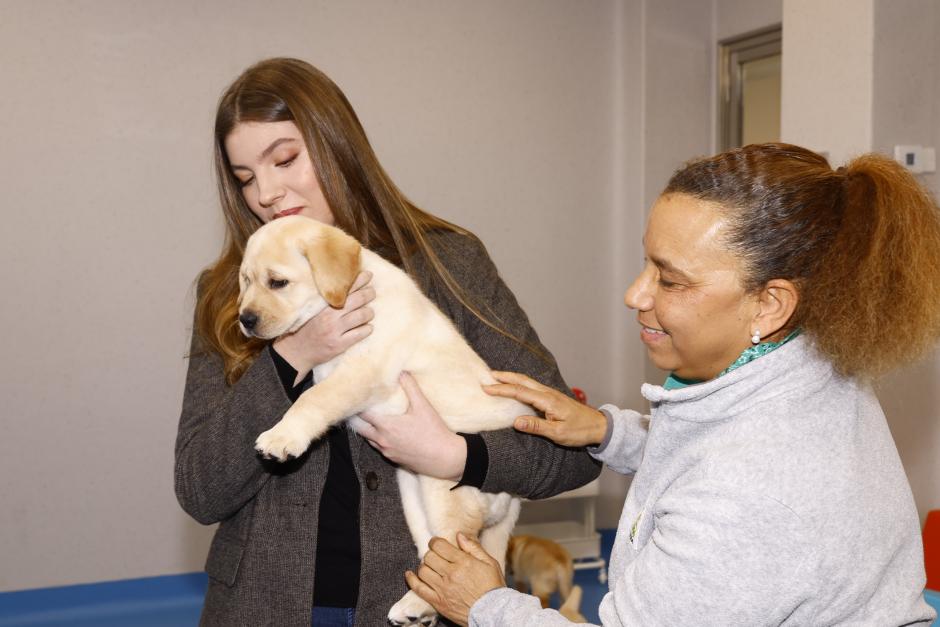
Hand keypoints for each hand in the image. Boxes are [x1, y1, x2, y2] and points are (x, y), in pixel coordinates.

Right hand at [273, 271, 374, 381]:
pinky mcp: (339, 344)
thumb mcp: (313, 310)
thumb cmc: (305, 328)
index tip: (368, 274)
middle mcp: (330, 316)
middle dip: (368, 294)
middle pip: (357, 300)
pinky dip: (367, 329)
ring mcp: (335, 330)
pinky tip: (368, 327)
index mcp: (323, 305)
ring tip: (369, 312)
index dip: (359, 280)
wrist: (296, 351)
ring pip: (361, 316)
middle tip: (372, 292)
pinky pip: (360, 334)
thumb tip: (346, 288)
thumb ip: (327, 301)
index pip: (344, 289)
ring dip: (369, 312)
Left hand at [358, 373, 466, 480]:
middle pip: (360, 429)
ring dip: (367, 430)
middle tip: (357, 408)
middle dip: (357, 418)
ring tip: (368, 420)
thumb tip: (402, 372)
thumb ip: (411, 387)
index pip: (363, 414)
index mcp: (387, 426)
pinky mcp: (393, 459)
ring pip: (368, 439)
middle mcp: (382, 440)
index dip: (359, 405)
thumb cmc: (434, 432)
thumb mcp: (423, 406)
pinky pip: (379, 448)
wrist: (445, 458)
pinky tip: (384, 434)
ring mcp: (387, 451)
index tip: (359, 397)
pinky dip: (377, 440)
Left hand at [405, 533, 505, 625]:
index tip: (437, 543)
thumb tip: (459, 535)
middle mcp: (450, 574)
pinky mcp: (438, 602)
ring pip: (422, 570)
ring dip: (424, 566)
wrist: (492, 612)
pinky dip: (411, 580)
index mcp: (463, 562)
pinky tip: (410, 574)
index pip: (439, 545)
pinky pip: (418, 589)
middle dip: (431, 554)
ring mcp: (442, 589)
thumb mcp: (489, 563)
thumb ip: (473, 547)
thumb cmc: (493, 587)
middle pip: (429, 556)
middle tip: (437, 557)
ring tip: (431, 567)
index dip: (435, 542)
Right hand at [484, 371, 607, 446]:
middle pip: (522, 381)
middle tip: (487, 375)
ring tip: (497, 378)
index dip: (502, 389)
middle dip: (504, 377)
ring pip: (527, 382)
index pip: (520, 392)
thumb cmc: (580, 431)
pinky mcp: (552, 398)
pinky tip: (515, 386)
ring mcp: (550, 394)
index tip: (487, 388)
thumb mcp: (558, 433)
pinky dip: (520, 384)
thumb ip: (537, 427)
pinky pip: (532, 387)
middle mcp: (548, 394)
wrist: (598, 426)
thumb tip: (516, 422)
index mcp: (548, 401)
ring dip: (511, 378)